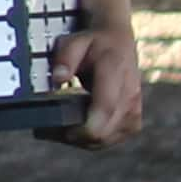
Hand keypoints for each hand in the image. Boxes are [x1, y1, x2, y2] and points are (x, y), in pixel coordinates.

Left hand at [47, 21, 144, 148]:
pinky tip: (74, 127)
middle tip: (46, 128)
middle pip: (104, 131)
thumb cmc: (92, 42)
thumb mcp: (74, 41)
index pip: (106, 107)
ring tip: (56, 126)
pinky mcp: (133, 119)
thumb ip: (65, 58)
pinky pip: (111, 139)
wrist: (118, 41)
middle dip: (73, 135)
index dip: (85, 127)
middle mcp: (130, 94)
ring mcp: (134, 109)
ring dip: (80, 140)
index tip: (62, 131)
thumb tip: (58, 79)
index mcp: (116, 72)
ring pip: (106, 140)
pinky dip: (91, 139)